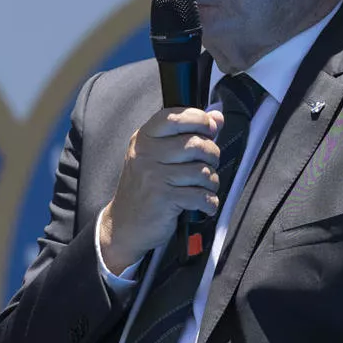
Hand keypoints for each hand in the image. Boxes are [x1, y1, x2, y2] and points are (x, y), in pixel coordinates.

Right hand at [98, 106, 225, 275]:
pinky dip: (209, 202)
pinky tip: (203, 205)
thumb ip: (187, 134)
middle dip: (212, 155)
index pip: (176, 116)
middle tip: (208, 164)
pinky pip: (202, 196)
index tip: (209, 129)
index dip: (200, 119)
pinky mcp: (164, 198)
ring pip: (203, 171)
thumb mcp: (158, 157)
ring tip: (203, 188)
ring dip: (212, 182)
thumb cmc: (145, 189)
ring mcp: (154, 176)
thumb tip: (217, 117)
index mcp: (144, 138)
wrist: (124, 225)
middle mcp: (146, 154)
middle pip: (196, 144)